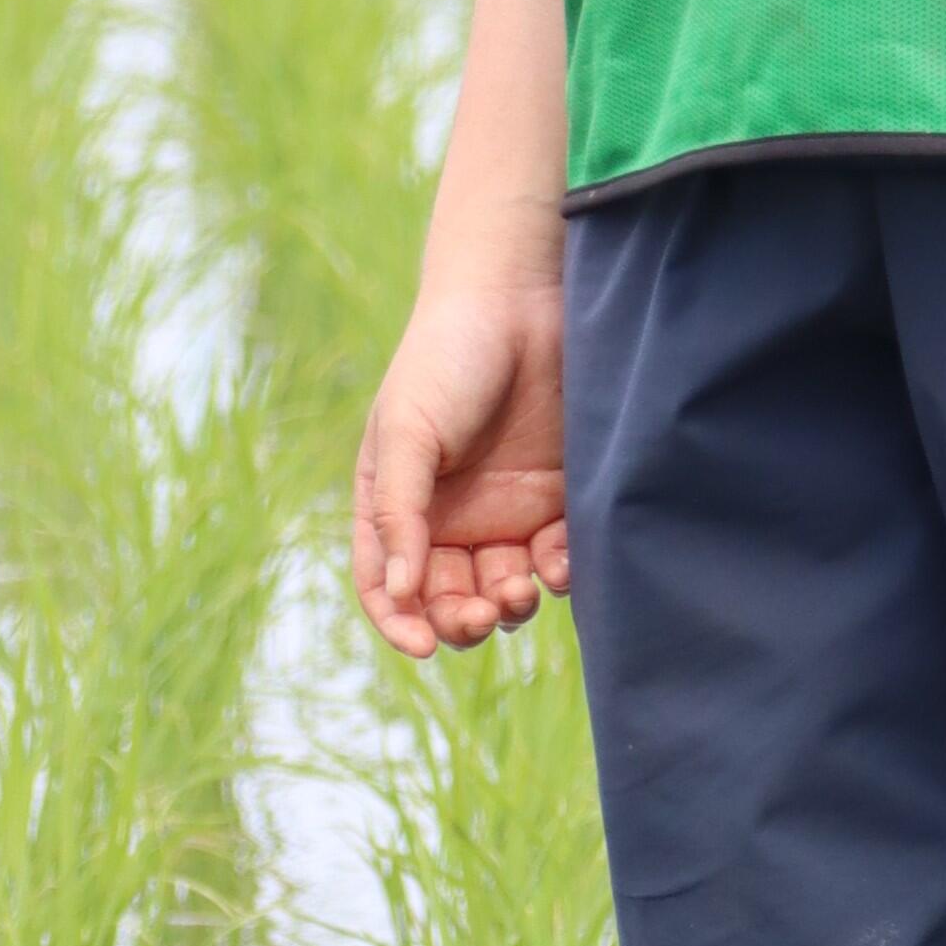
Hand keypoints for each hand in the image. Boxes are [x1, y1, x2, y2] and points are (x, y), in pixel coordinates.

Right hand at [353, 271, 567, 657]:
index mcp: (397, 505)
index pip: (386, 584)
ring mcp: (504, 512)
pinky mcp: (556, 501)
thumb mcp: (407, 432)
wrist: (521, 299)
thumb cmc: (446, 358)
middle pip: (448, 600)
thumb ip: (400, 513)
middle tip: (483, 615)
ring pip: (503, 592)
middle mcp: (449, 518)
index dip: (398, 623)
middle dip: (462, 622)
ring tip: (520, 590)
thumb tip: (401, 593)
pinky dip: (556, 575)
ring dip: (510, 607)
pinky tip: (558, 566)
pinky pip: (554, 560)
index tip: (424, 646)